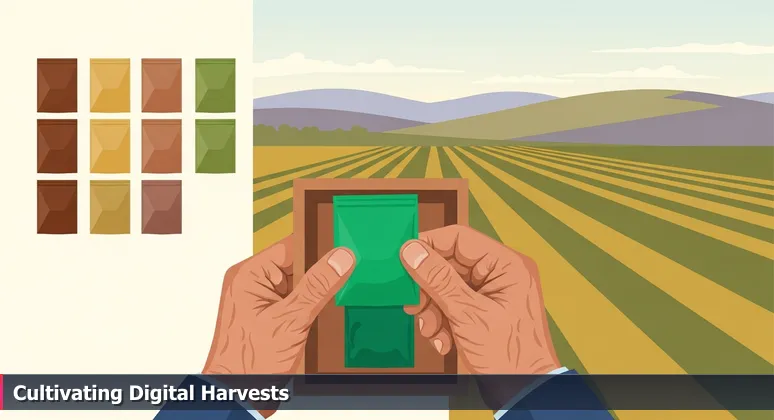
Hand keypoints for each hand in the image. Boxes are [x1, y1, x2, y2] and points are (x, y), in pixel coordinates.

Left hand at [203, 236, 355, 374]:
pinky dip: (310, 308)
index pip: (291, 247)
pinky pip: (296, 302)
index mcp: (249, 275)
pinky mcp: (270, 318)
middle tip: (348, 276)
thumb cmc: (249, 363)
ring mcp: (261, 301)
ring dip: (316, 294)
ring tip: (335, 298)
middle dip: (319, 274)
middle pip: (297, 265)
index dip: (318, 249)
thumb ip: (317, 286)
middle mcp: (253, 283)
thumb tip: (341, 258)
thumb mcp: (291, 320)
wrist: (237, 398)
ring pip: (299, 285)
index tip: (346, 251)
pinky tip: (322, 314)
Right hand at [400, 225, 560, 374]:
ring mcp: (490, 293)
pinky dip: (442, 322)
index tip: (403, 258)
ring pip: (446, 287)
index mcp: (506, 265)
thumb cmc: (510, 355)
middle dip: (429, 288)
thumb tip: (411, 251)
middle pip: (449, 265)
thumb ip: (439, 280)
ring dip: (432, 309)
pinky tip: (442, 340)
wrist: (525, 392)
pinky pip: (452, 305)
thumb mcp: (469, 315)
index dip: (429, 245)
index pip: (459, 239)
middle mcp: (499, 274)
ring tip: (431, 330)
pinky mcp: (482, 312)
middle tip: (414, 305)